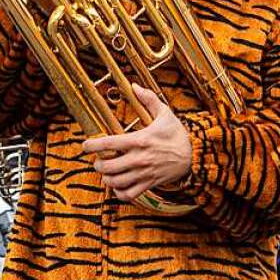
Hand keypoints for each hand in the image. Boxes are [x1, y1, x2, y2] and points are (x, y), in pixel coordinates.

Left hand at [82, 84, 192, 201]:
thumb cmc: (177, 133)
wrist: (194, 154)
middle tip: (99, 160)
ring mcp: (144, 173)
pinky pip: (128, 194)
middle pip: (107, 166)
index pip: (108, 144)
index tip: (85, 145)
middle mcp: (139, 158)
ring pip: (115, 182)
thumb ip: (148, 98)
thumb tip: (133, 85)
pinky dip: (119, 192)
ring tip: (108, 173)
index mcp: (140, 139)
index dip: (91, 145)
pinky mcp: (149, 184)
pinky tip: (118, 185)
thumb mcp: (164, 113)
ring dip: (107, 178)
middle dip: (98, 164)